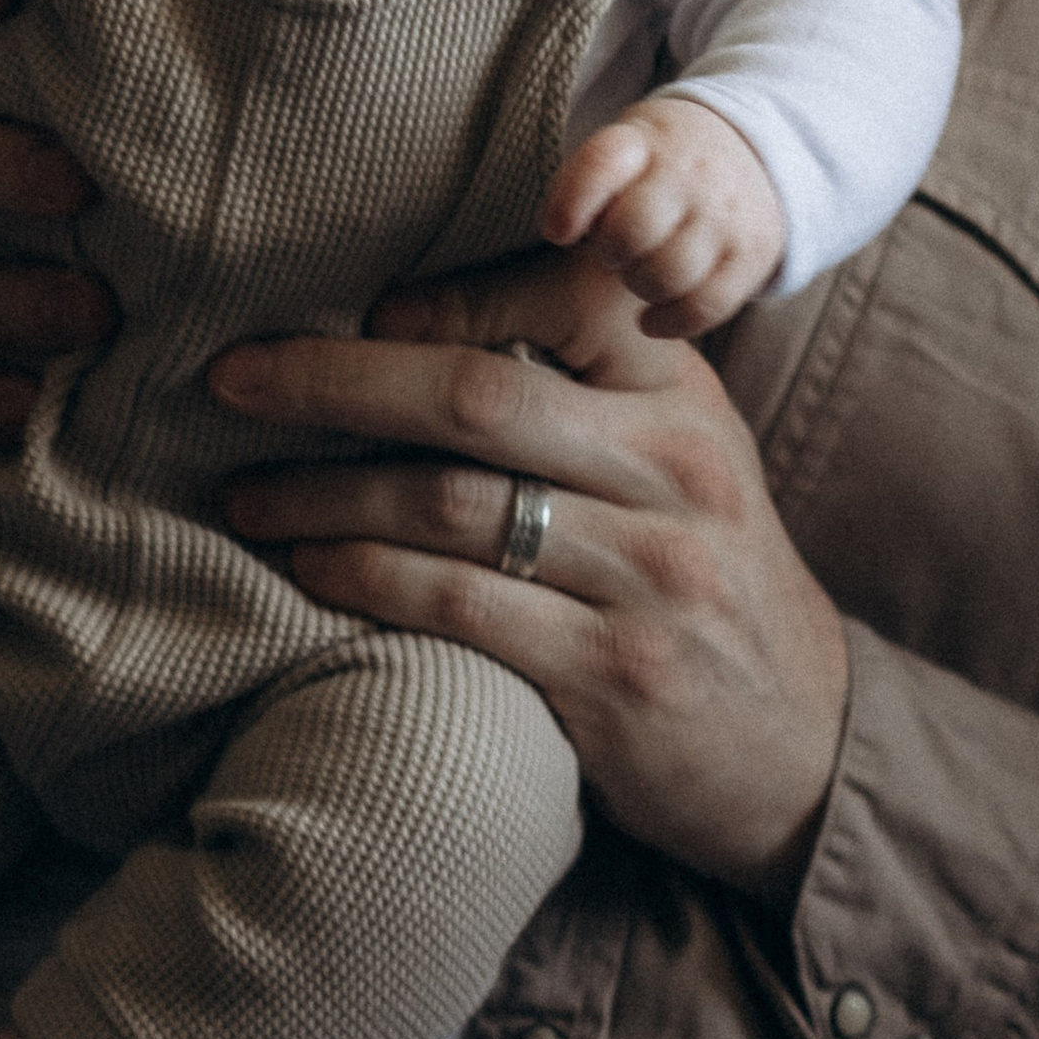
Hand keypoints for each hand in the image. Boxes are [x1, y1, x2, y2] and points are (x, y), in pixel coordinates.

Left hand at [211, 244, 848, 900]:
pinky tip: (307, 570)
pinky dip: (364, 580)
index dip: (448, 293)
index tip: (355, 303)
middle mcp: (674, 470)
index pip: (568, 295)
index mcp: (684, 393)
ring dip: (324, 493)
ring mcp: (648, 577)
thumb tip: (408, 312)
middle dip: (335, 379)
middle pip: (480, 396)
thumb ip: (585, 381)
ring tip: (244, 494)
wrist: (806, 745)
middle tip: (232, 378)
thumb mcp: (681, 452)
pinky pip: (457, 608)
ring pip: (452, 505)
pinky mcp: (613, 676)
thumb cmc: (704, 573)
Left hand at [539, 92, 787, 335]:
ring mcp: (724, 214)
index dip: (571, 202)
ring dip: (640, 286)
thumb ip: (587, 182)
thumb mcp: (624, 146)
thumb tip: (560, 232)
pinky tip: (650, 320)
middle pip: (631, 231)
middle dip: (610, 253)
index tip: (557, 232)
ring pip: (667, 275)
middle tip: (616, 251)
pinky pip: (706, 305)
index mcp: (644, 140)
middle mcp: (688, 173)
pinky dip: (671, 322)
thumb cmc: (661, 162)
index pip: (602, 163)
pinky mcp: (752, 254)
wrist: (752, 149)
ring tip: (640, 274)